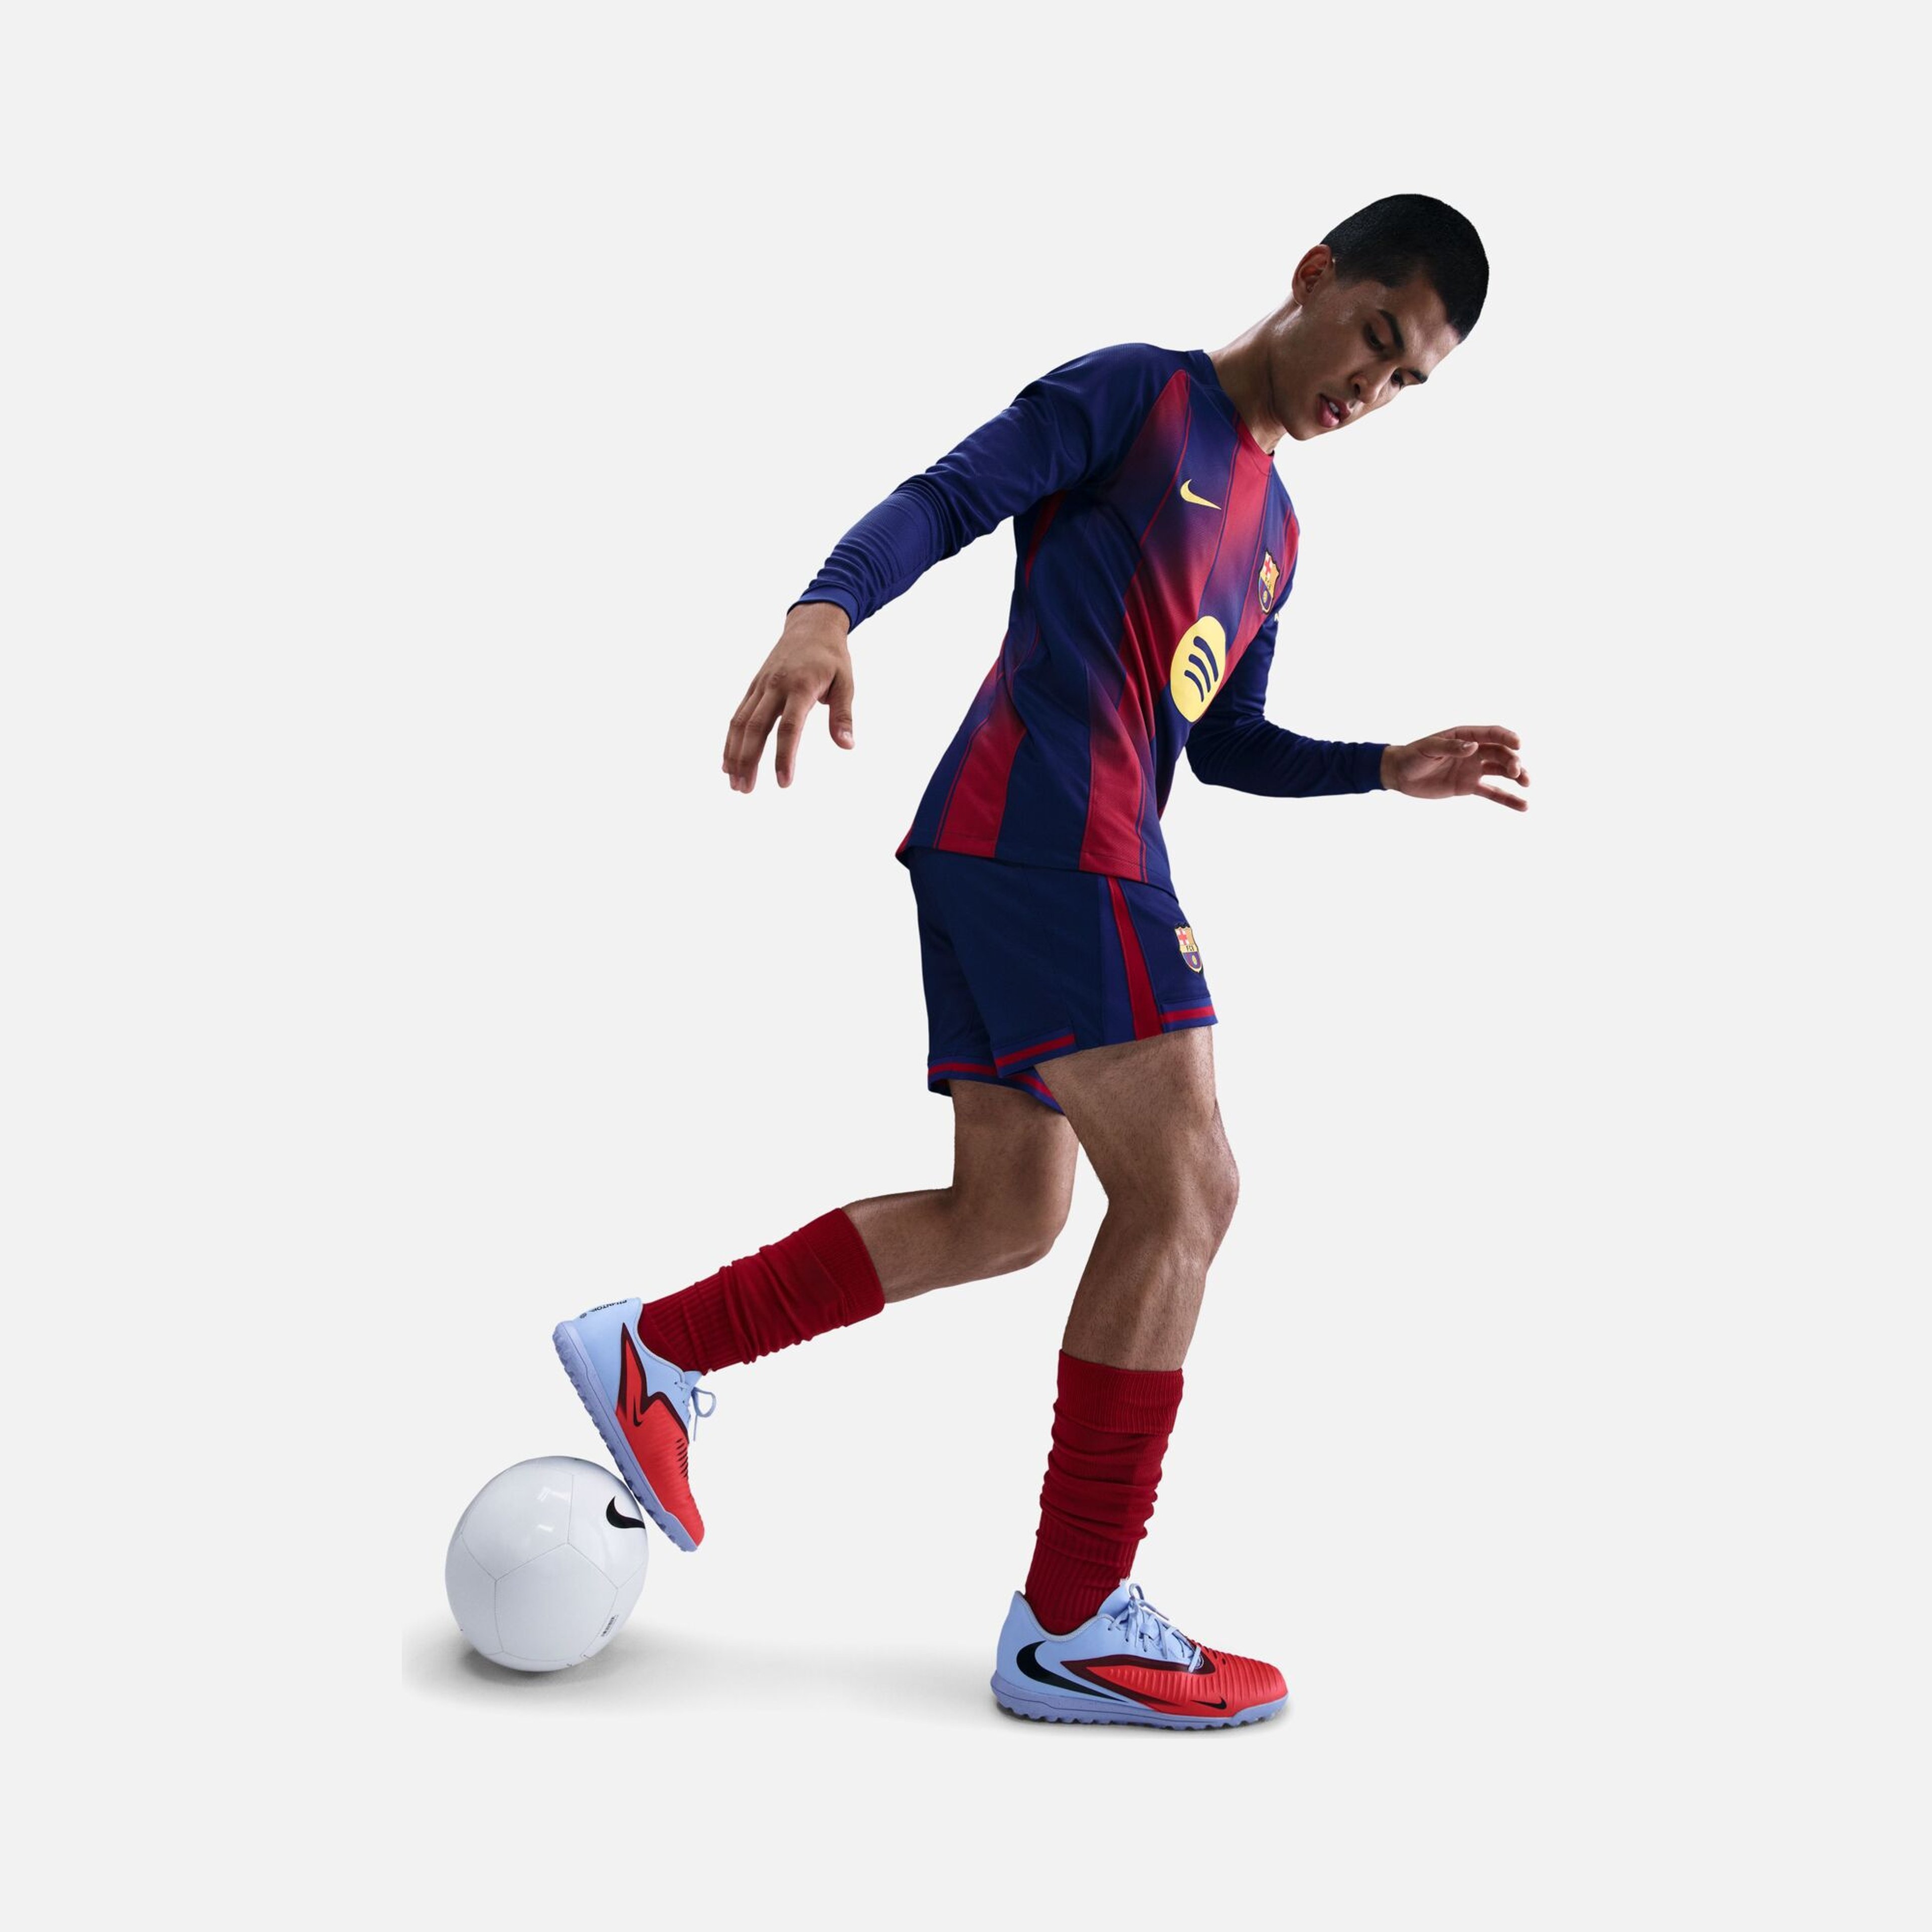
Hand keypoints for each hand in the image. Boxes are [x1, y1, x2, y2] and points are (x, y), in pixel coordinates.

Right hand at [722, 602, 855, 791]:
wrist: (811, 625)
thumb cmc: (831, 657)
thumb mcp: (846, 682)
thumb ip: (843, 715)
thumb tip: (847, 745)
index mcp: (800, 686)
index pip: (789, 727)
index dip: (784, 756)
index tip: (783, 782)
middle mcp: (775, 686)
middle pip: (756, 728)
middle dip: (749, 761)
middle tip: (745, 790)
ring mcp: (761, 686)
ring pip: (741, 722)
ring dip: (735, 754)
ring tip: (735, 783)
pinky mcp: (754, 687)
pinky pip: (738, 715)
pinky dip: (731, 739)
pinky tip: (729, 762)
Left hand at [1381, 726, 1529, 810]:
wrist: (1400, 774)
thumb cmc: (1413, 756)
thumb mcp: (1429, 748)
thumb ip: (1451, 747)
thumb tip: (1472, 746)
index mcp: (1465, 736)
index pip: (1492, 734)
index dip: (1507, 737)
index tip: (1519, 744)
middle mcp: (1474, 751)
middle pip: (1500, 753)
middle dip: (1512, 761)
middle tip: (1517, 772)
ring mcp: (1473, 769)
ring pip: (1501, 771)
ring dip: (1517, 776)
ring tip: (1527, 784)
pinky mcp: (1469, 787)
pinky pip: (1493, 792)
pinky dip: (1508, 799)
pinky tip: (1523, 805)